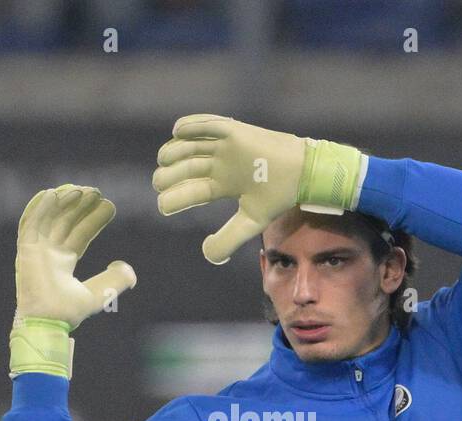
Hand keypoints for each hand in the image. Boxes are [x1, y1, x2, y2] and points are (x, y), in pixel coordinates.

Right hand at [10, 185, 135, 378]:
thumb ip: (116, 281)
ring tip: (82, 190)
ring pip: (50, 218)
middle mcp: (49, 253)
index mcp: (63, 262)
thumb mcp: (101, 294)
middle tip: (97, 192)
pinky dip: (39, 208)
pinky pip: (30, 224)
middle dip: (80, 206)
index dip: (93, 219)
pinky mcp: (25, 250)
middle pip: (65, 222)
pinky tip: (53, 194)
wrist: (49, 323)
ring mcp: (36, 250)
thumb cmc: (69, 313)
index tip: (109, 206)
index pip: (80, 234)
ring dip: (63, 202)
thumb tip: (128, 268)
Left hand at [151, 114, 363, 264]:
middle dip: (170, 175)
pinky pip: (208, 124)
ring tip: (164, 159)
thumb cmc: (280, 196)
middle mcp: (221, 164)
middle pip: (188, 166)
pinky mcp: (234, 131)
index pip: (193, 189)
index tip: (163, 206)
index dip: (175, 197)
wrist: (302, 173)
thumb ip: (229, 239)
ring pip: (192, 145)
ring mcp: (226, 146)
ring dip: (174, 150)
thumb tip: (207, 255)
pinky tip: (177, 132)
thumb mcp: (251, 222)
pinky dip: (191, 125)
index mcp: (223, 184)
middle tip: (159, 183)